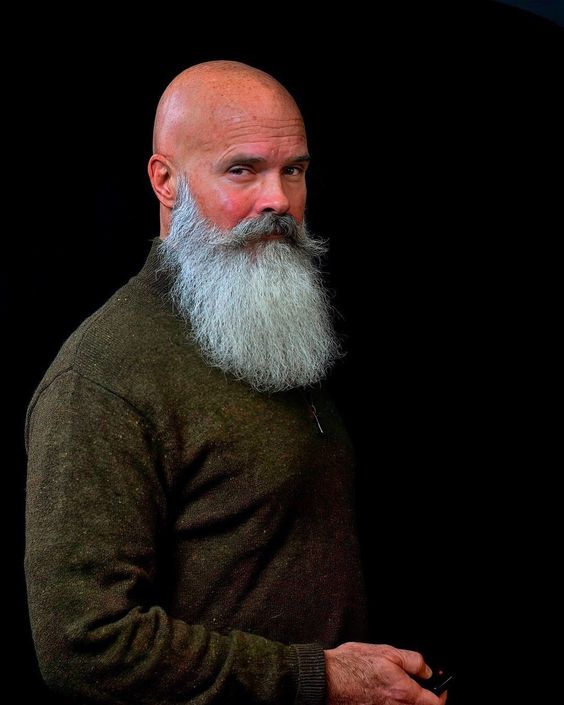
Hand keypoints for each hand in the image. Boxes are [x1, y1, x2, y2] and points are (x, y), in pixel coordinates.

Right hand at [324, 642, 447, 704]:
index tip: (440, 686)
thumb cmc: (352, 665)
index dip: (441, 694)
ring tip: (400, 687)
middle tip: (422, 686)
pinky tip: (385, 691)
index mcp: (404, 693)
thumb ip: (413, 661)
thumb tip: (427, 669)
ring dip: (408, 700)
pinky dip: (394, 702)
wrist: (327, 679)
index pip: (435, 704)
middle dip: (425, 699)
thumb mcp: (387, 652)